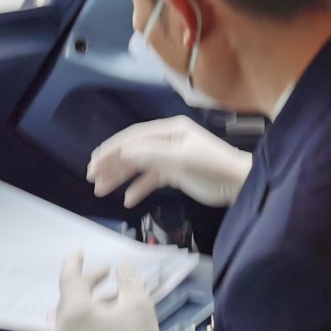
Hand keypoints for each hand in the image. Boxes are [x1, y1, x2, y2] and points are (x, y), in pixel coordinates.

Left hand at [54, 254, 170, 330]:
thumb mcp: (139, 304)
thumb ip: (128, 280)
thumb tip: (123, 265)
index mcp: (75, 313)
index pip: (69, 280)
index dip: (74, 263)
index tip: (78, 252)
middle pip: (71, 300)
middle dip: (89, 284)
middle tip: (107, 274)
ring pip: (73, 322)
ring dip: (90, 308)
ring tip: (113, 303)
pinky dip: (87, 329)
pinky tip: (106, 330)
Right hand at [88, 116, 252, 208]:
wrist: (238, 182)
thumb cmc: (212, 166)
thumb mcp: (181, 158)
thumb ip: (151, 154)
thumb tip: (123, 152)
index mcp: (170, 130)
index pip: (133, 137)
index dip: (111, 149)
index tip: (93, 163)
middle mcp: (168, 140)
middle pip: (133, 150)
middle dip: (111, 163)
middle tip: (91, 177)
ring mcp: (171, 156)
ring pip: (139, 166)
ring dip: (120, 177)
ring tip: (101, 191)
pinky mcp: (176, 172)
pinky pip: (151, 179)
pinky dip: (139, 188)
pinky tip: (128, 200)